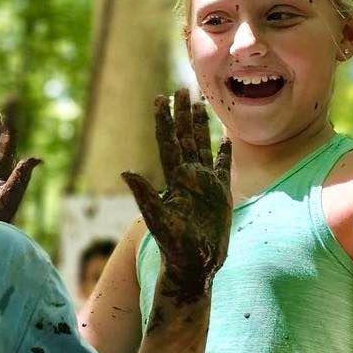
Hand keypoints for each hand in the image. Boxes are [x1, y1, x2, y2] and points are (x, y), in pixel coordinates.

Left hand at [121, 89, 231, 303]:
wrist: (195, 265)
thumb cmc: (175, 246)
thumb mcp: (158, 220)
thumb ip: (145, 196)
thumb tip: (126, 173)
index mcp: (175, 179)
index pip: (168, 142)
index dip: (164, 120)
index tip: (161, 98)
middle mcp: (189, 176)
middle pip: (185, 137)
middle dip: (183, 113)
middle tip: (182, 88)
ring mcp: (205, 184)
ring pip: (202, 146)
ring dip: (201, 125)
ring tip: (199, 103)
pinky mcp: (220, 194)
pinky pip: (223, 166)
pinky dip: (224, 151)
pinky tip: (225, 137)